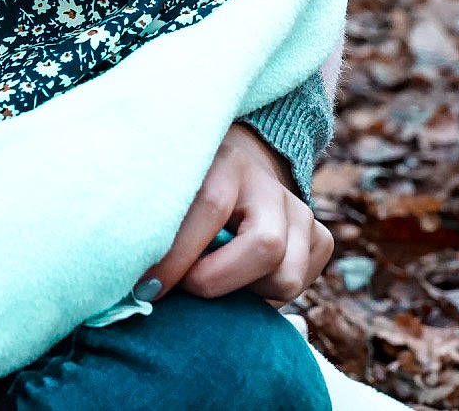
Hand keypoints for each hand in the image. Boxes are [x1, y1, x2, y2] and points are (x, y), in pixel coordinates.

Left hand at [135, 124, 333, 302]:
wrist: (234, 171)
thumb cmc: (186, 191)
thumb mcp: (169, 190)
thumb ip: (157, 223)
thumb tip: (137, 284)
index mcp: (227, 162)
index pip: (209, 209)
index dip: (176, 257)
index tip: (145, 288)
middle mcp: (270, 186)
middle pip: (266, 247)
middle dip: (218, 281)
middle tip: (185, 287)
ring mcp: (301, 211)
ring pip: (287, 277)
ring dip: (245, 292)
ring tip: (214, 277)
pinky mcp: (321, 238)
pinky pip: (300, 286)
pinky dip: (266, 296)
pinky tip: (242, 277)